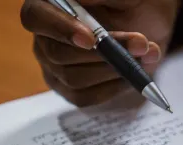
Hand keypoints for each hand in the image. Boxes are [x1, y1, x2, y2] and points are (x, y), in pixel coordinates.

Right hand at [20, 0, 178, 105]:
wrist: (147, 21)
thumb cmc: (130, 3)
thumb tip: (84, 2)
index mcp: (48, 4)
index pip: (35, 17)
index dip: (61, 30)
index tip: (92, 40)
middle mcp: (44, 37)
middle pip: (58, 54)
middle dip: (102, 54)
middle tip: (141, 46)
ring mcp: (53, 66)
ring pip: (74, 78)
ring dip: (114, 70)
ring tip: (145, 57)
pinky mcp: (68, 89)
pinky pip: (85, 97)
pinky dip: (113, 87)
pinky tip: (131, 75)